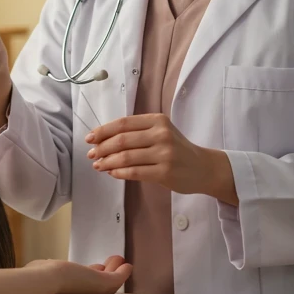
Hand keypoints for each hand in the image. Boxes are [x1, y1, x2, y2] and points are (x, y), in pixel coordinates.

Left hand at [27, 256, 131, 293]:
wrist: (45, 282)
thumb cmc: (39, 279)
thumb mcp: (45, 270)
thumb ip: (48, 270)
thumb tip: (44, 265)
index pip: (83, 285)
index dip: (90, 275)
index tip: (96, 268)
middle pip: (98, 285)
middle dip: (106, 274)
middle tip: (113, 265)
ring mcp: (93, 292)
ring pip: (109, 282)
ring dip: (116, 271)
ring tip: (121, 261)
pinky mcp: (103, 285)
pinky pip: (117, 279)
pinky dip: (123, 273)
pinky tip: (127, 265)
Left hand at [85, 113, 233, 198]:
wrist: (203, 168)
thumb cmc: (177, 149)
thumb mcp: (161, 132)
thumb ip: (137, 133)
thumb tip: (103, 140)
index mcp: (158, 120)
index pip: (124, 123)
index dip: (103, 131)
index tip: (90, 138)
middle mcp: (161, 134)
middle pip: (122, 140)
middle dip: (102, 148)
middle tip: (91, 154)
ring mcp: (164, 154)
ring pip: (126, 157)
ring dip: (107, 162)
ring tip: (98, 165)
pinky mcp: (165, 172)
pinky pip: (134, 172)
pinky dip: (119, 173)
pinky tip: (112, 173)